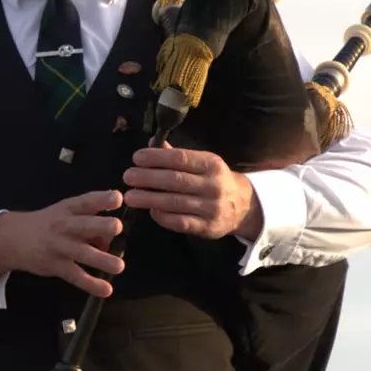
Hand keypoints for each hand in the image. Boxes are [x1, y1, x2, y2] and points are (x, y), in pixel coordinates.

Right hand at [0, 190, 125, 296]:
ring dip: (101, 259)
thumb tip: (114, 237)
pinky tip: (106, 290)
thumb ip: (90, 220)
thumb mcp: (64, 213)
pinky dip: (91, 284)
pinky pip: (75, 276)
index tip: (118, 199)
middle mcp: (64, 226)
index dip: (102, 199)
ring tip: (119, 266)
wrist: (12, 239)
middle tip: (117, 227)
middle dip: (101, 226)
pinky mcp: (56, 266)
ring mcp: (60, 247)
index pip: (86, 202)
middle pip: (84, 225)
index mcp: (69, 209)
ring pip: (82, 253)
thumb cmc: (48, 224)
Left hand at [123, 146, 261, 240]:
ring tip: (129, 196)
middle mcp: (213, 185)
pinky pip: (180, 222)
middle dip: (148, 178)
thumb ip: (176, 155)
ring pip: (175, 202)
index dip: (156, 157)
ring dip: (149, 199)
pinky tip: (150, 211)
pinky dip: (162, 216)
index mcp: (211, 164)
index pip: (181, 158)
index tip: (136, 158)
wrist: (243, 207)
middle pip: (175, 180)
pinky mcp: (208, 227)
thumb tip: (151, 142)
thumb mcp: (202, 163)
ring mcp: (211, 208)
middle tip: (127, 176)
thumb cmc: (213, 179)